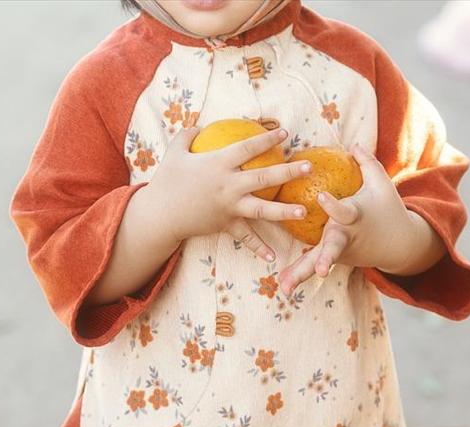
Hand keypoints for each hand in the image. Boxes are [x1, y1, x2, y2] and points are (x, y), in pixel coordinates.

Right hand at [141, 126, 312, 261]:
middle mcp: (228, 185)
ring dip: (284, 211)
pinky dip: (259, 248)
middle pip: (263, 178)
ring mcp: (229, 207)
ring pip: (262, 210)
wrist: (160, 214)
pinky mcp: (226, 225)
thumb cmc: (167, 181)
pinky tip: (273, 256)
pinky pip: (245, 238)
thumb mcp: (174, 152)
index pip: (248, 148)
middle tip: (309, 167)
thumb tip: (200, 126)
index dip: (267, 139)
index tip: (285, 133)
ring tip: (303, 211)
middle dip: (288, 172)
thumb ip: (188, 136)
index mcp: (218, 164)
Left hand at [278, 144, 445, 294]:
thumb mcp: (381, 183)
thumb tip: (353, 141)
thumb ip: (366, 162)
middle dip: (326, 258)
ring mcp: (341, 251)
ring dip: (301, 274)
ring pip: (319, 262)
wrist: (400, 244)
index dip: (334, 205)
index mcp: (356, 216)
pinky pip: (313, 265)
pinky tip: (283, 286)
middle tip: (321, 269)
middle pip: (334, 247)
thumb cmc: (387, 208)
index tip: (322, 197)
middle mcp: (347, 236)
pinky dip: (299, 275)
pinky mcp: (334, 259)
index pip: (345, 211)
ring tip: (285, 287)